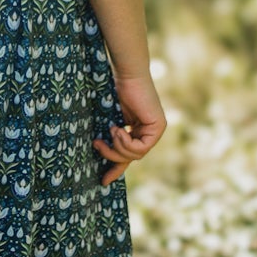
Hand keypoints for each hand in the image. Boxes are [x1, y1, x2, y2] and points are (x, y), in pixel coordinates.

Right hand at [93, 69, 165, 184]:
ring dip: (118, 147)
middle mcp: (150, 132)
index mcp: (138, 130)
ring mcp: (156, 130)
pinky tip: (118, 129)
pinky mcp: (158, 127)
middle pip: (132, 157)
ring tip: (110, 131)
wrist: (125, 75)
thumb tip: (102, 156)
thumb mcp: (111, 121)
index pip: (129, 155)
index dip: (116, 169)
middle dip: (113, 157)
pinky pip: (141, 148)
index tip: (103, 181)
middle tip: (98, 146)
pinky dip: (126, 142)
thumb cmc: (114, 91)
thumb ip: (112, 137)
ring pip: (136, 155)